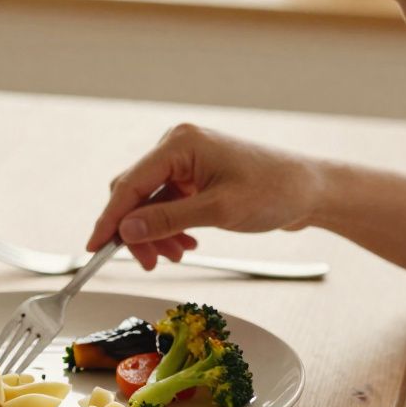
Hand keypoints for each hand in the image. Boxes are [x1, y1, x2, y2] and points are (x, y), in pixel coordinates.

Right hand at [87, 124, 326, 268]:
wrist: (311, 191)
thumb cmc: (275, 190)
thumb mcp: (218, 211)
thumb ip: (167, 220)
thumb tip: (125, 231)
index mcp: (180, 144)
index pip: (130, 184)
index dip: (109, 219)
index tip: (94, 248)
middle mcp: (178, 147)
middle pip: (135, 193)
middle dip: (136, 231)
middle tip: (146, 263)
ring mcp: (186, 161)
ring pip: (149, 203)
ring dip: (155, 233)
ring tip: (174, 256)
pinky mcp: (195, 176)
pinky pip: (167, 204)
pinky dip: (170, 228)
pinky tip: (184, 245)